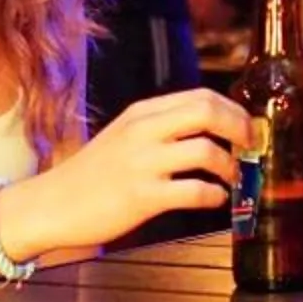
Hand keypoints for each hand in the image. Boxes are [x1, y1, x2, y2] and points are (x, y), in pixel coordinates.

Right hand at [14, 88, 242, 252]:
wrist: (50, 205)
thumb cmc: (91, 174)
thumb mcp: (124, 136)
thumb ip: (160, 129)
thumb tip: (210, 129)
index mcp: (142, 113)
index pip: (200, 97)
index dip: (233, 110)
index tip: (247, 127)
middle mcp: (143, 131)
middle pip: (207, 112)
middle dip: (240, 128)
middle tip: (251, 146)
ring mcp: (143, 163)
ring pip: (206, 151)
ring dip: (230, 166)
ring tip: (232, 178)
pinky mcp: (142, 197)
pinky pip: (194, 192)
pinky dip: (214, 196)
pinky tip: (214, 200)